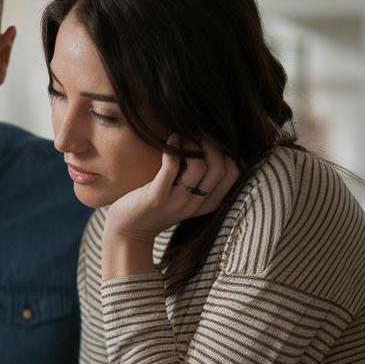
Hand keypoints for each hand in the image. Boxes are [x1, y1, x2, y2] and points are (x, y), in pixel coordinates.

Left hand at [105, 135, 239, 245]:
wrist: (130, 230)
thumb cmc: (157, 205)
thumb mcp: (186, 196)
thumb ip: (201, 179)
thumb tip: (214, 144)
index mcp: (208, 203)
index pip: (235, 174)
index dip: (228, 151)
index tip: (213, 140)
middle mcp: (196, 204)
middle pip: (221, 168)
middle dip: (213, 144)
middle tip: (198, 133)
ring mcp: (177, 202)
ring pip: (200, 166)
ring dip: (193, 144)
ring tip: (183, 136)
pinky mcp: (157, 197)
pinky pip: (171, 167)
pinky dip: (173, 148)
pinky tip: (171, 139)